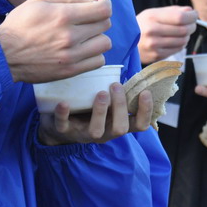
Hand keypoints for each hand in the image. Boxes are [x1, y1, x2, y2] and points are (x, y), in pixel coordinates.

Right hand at [0, 0, 111, 82]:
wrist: (4, 54)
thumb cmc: (20, 24)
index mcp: (63, 16)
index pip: (104, 8)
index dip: (104, 3)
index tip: (96, 4)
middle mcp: (70, 36)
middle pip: (105, 24)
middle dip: (98, 18)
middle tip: (85, 19)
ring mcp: (71, 56)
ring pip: (105, 43)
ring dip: (97, 37)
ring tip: (84, 36)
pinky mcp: (70, 70)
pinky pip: (98, 61)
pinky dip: (94, 54)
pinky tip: (81, 50)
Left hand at [38, 83, 153, 144]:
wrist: (61, 125)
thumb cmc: (92, 108)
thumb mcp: (109, 102)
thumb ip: (120, 92)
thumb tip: (136, 72)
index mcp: (118, 124)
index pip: (139, 125)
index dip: (145, 111)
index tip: (145, 92)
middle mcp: (105, 132)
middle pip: (120, 128)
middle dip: (120, 107)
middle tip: (116, 86)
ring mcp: (84, 133)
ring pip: (96, 131)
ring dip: (100, 111)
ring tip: (101, 93)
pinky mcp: (64, 131)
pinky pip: (63, 126)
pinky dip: (63, 114)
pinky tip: (64, 102)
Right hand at [136, 6, 197, 63]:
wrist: (125, 41)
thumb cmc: (142, 25)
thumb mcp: (153, 13)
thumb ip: (173, 11)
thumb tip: (191, 12)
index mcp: (152, 17)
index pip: (180, 17)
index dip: (192, 17)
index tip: (195, 15)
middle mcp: (152, 31)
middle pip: (184, 30)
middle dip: (192, 26)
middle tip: (192, 24)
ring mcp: (154, 45)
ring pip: (183, 41)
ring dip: (187, 36)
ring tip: (183, 32)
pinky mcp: (156, 55)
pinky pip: (177, 49)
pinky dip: (181, 44)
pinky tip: (176, 40)